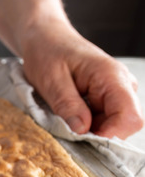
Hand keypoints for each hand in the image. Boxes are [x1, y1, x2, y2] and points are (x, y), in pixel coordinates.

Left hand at [19, 22, 142, 138]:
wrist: (45, 39)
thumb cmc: (47, 53)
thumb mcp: (50, 80)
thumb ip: (68, 105)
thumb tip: (82, 130)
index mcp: (111, 77)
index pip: (130, 117)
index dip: (110, 134)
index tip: (83, 137)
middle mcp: (121, 84)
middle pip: (124, 124)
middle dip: (97, 132)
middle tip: (67, 125)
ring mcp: (115, 91)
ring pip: (113, 124)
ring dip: (89, 128)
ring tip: (65, 115)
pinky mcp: (106, 97)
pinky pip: (102, 119)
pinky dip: (85, 123)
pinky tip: (68, 113)